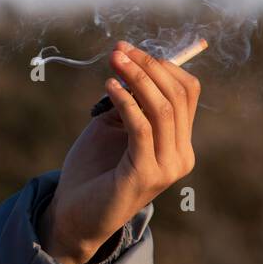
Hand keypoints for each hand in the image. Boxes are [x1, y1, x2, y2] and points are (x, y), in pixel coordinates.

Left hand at [39, 40, 199, 263]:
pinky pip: (141, 127)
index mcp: (178, 143)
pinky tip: (109, 86)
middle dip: (148, 66)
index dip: (161, 65)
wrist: (75, 214)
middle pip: (177, 96)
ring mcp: (167, 167)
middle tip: (119, 49)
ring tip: (113, 60)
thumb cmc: (92, 170)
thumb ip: (128, 102)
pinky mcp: (146, 175)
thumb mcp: (112, 128)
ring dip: (136, 78)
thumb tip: (129, 63)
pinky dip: (126, 101)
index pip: (186, 92)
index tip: (128, 49)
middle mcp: (181, 155)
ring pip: (162, 108)